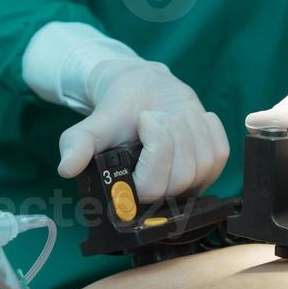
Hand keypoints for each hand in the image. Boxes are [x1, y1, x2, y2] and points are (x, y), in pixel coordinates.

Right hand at [57, 60, 229, 201]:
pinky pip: (221, 153)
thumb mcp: (93, 125)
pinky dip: (208, 128)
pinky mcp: (211, 164)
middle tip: (156, 115)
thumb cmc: (117, 114)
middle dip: (172, 135)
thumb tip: (66, 167)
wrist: (141, 93)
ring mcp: (191, 182)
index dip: (156, 150)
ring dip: (189, 129)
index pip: (154, 188)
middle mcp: (164, 195)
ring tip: (169, 115)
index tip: (145, 120)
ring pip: (204, 163)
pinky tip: (190, 118)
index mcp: (134, 192)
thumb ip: (78, 145)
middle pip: (183, 175)